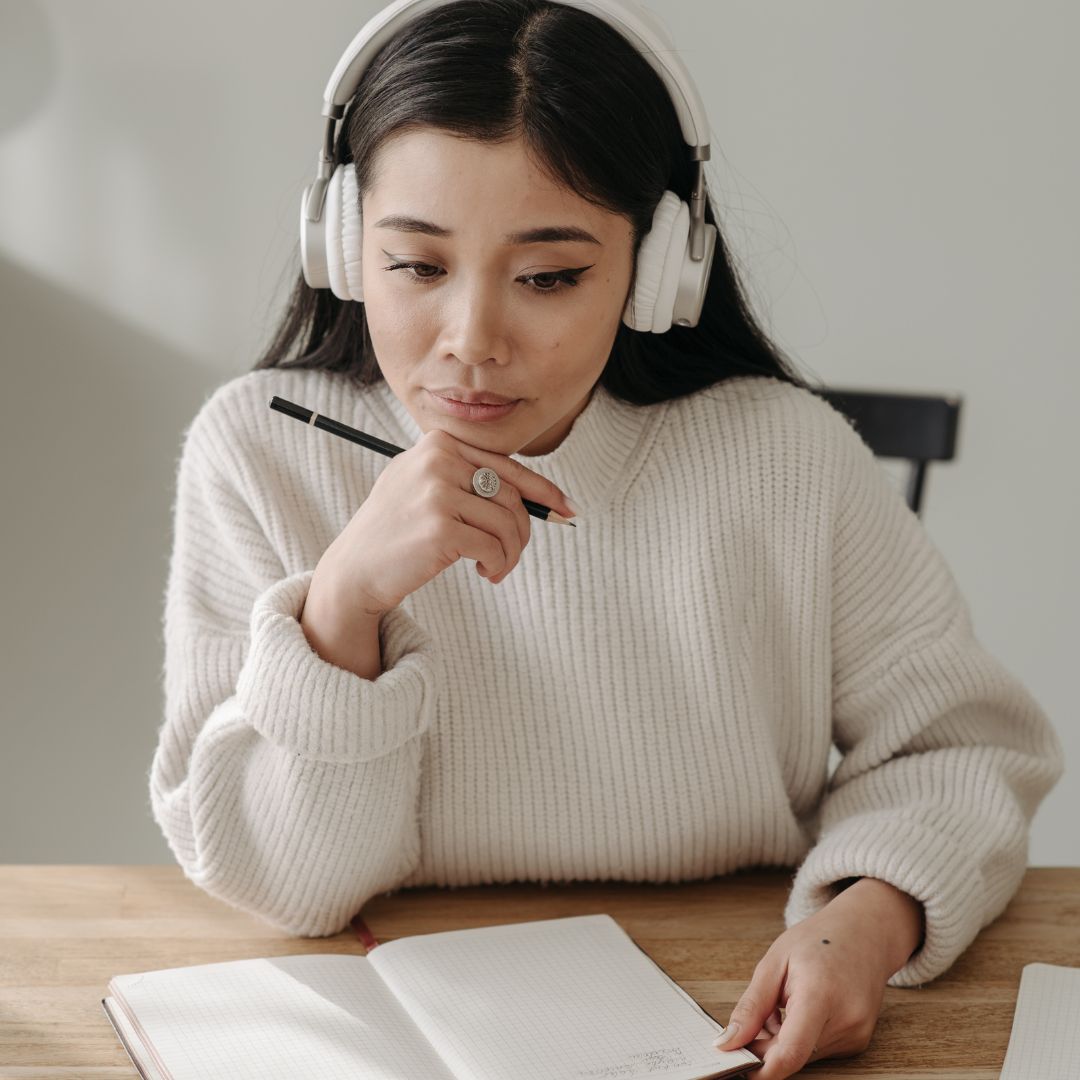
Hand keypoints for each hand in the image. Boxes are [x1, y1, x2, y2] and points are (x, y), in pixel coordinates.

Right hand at [320, 427, 576, 616]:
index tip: (566, 508)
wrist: (355, 569)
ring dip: (510, 553)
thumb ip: (471, 479)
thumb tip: (539, 494)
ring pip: (507, 523)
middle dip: (522, 531)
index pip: (506, 465)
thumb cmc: (398, 531)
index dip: (543, 489)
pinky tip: (485, 573)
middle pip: (511, 495)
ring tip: (495, 567)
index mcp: (439, 443)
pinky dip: (498, 565)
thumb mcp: (427, 487)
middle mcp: (438, 460)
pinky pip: (493, 546)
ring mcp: (437, 492)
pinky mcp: (439, 527)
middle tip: (510, 556)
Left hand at [712, 878, 922, 1078]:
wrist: (865, 932)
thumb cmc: (818, 939)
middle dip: (765, 1048)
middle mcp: (845, 1021)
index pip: (789, 1052)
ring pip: (804, 1056)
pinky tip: (799, 1010)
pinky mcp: (858, 1041)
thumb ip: (751, 1007)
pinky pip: (818, 1051)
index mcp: (821, 995)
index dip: (760, 1068)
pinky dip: (800, 1038)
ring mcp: (856, 1034)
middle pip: (793, 1056)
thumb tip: (727, 1042)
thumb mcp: (774, 962)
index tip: (736, 1064)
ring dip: (782, 1042)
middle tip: (752, 1020)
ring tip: (781, 1004)